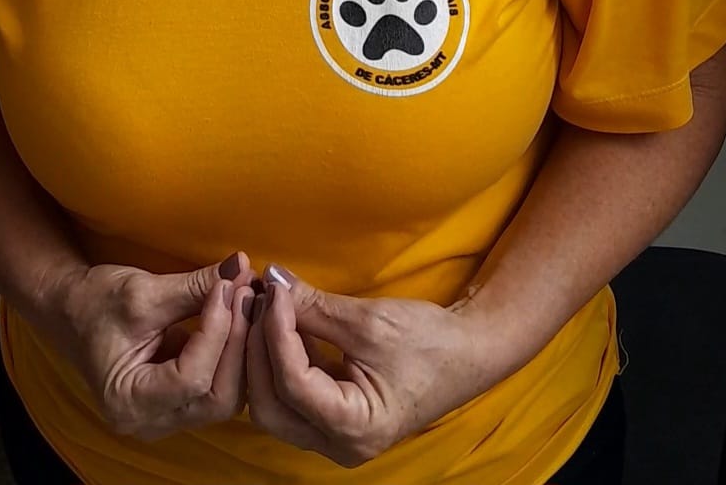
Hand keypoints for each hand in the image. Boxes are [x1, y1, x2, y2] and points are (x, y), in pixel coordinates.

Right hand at [41, 252, 256, 440]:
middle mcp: (150, 422)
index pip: (192, 378)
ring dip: (241, 348)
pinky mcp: (179, 402)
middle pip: (218, 398)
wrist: (71, 309)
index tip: (228, 287)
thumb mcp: (144, 291)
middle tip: (246, 294)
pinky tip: (237, 316)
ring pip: (226, 395)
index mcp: (129, 403)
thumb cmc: (96, 302)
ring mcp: (166, 417)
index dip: (218, 331)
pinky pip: (219, 385)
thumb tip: (242, 266)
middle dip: (237, 344)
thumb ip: (195, 285)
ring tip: (245, 302)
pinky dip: (232, 352)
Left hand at [245, 266, 504, 466]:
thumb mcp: (369, 321)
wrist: (468, 352)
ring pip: (273, 403)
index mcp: (354, 428)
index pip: (292, 382)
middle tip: (256, 299)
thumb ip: (314, 306)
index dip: (275, 331)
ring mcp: (333, 436)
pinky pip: (289, 395)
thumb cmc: (429, 341)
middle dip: (256, 350)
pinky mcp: (332, 418)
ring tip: (264, 304)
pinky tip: (280, 321)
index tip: (273, 289)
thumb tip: (272, 279)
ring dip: (262, 354)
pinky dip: (279, 359)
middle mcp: (338, 445)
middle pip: (269, 405)